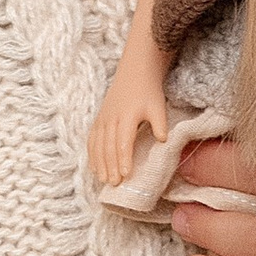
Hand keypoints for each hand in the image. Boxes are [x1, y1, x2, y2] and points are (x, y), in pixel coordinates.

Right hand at [88, 62, 168, 190]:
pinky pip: (92, 139)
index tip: (125, 174)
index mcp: (127, 116)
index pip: (124, 141)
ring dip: (99, 162)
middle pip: (109, 146)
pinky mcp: (99, 119)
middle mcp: (112, 118)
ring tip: (103, 179)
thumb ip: (160, 124)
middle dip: (110, 166)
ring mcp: (103, 118)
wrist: (135, 72)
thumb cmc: (148, 91)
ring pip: (98, 144)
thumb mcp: (158, 106)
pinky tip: (94, 166)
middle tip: (114, 183)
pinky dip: (92, 154)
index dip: (123, 158)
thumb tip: (163, 141)